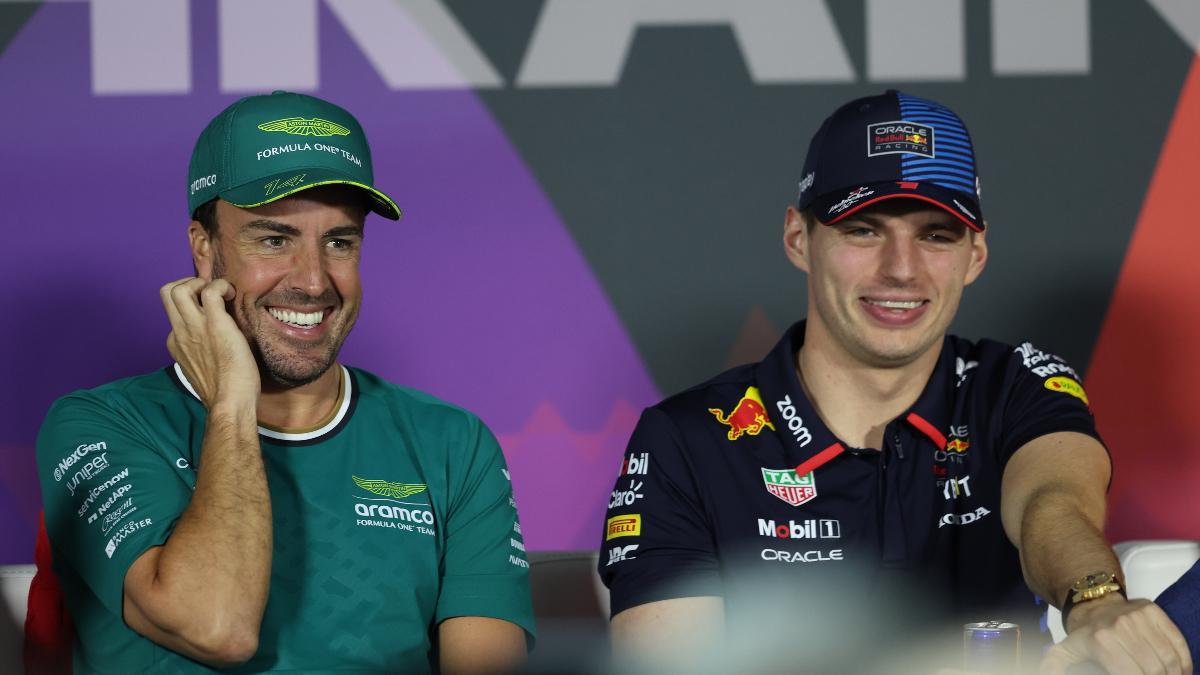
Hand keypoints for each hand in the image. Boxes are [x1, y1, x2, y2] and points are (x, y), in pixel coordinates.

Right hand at [161, 277, 259, 407]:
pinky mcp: (215, 324)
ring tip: (218, 292)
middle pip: (166, 293)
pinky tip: (231, 294)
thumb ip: (200, 352)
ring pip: (178, 289)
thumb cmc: (225, 391)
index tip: (210, 308)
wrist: (229, 403)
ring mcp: (194, 327)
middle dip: (186, 283)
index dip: (192, 305)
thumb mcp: (202, 368)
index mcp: (176, 342)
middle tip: (207, 292)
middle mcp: (180, 332)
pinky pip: (210, 291)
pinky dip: (220, 285)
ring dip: (198, 282)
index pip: (174, 313)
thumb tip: (216, 342)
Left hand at [1042, 596, 1191, 674]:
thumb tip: (1045, 674)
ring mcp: (1139, 617)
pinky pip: (1177, 641)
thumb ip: (1055, 666)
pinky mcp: (1154, 611)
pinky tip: (1181, 671)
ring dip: (1173, 674)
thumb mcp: (1065, 650)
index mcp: (1100, 641)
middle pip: (1153, 669)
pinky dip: (1184, 660)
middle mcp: (1120, 627)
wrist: (1094, 603)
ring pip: (1167, 657)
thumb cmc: (1086, 633)